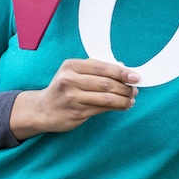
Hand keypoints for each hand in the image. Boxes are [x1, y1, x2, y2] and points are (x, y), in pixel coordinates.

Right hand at [10, 58, 138, 139]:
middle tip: (135, 89)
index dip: (121, 72)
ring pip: (106, 98)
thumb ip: (96, 69)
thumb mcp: (74, 73)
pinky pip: (102, 109)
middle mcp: (69, 80)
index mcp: (71, 66)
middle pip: (105, 83)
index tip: (135, 76)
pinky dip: (116, 107)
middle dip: (125, 87)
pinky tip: (124, 106)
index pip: (101, 67)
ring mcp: (72, 97)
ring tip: (132, 99)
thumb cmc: (64, 88)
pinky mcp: (76, 112)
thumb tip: (123, 66)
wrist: (43, 109)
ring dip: (123, 99)